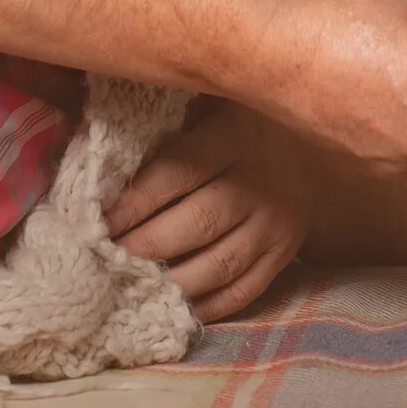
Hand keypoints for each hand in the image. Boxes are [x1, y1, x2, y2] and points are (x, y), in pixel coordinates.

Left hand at [106, 101, 314, 321]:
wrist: (318, 141)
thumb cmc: (243, 119)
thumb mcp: (210, 101)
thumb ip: (162, 118)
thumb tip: (88, 134)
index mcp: (234, 137)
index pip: (177, 174)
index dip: (132, 202)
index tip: (94, 222)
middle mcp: (259, 182)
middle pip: (196, 224)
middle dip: (142, 248)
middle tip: (102, 262)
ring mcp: (276, 223)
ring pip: (218, 264)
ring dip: (168, 283)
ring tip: (128, 291)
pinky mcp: (285, 253)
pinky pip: (244, 291)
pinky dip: (206, 306)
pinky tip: (171, 307)